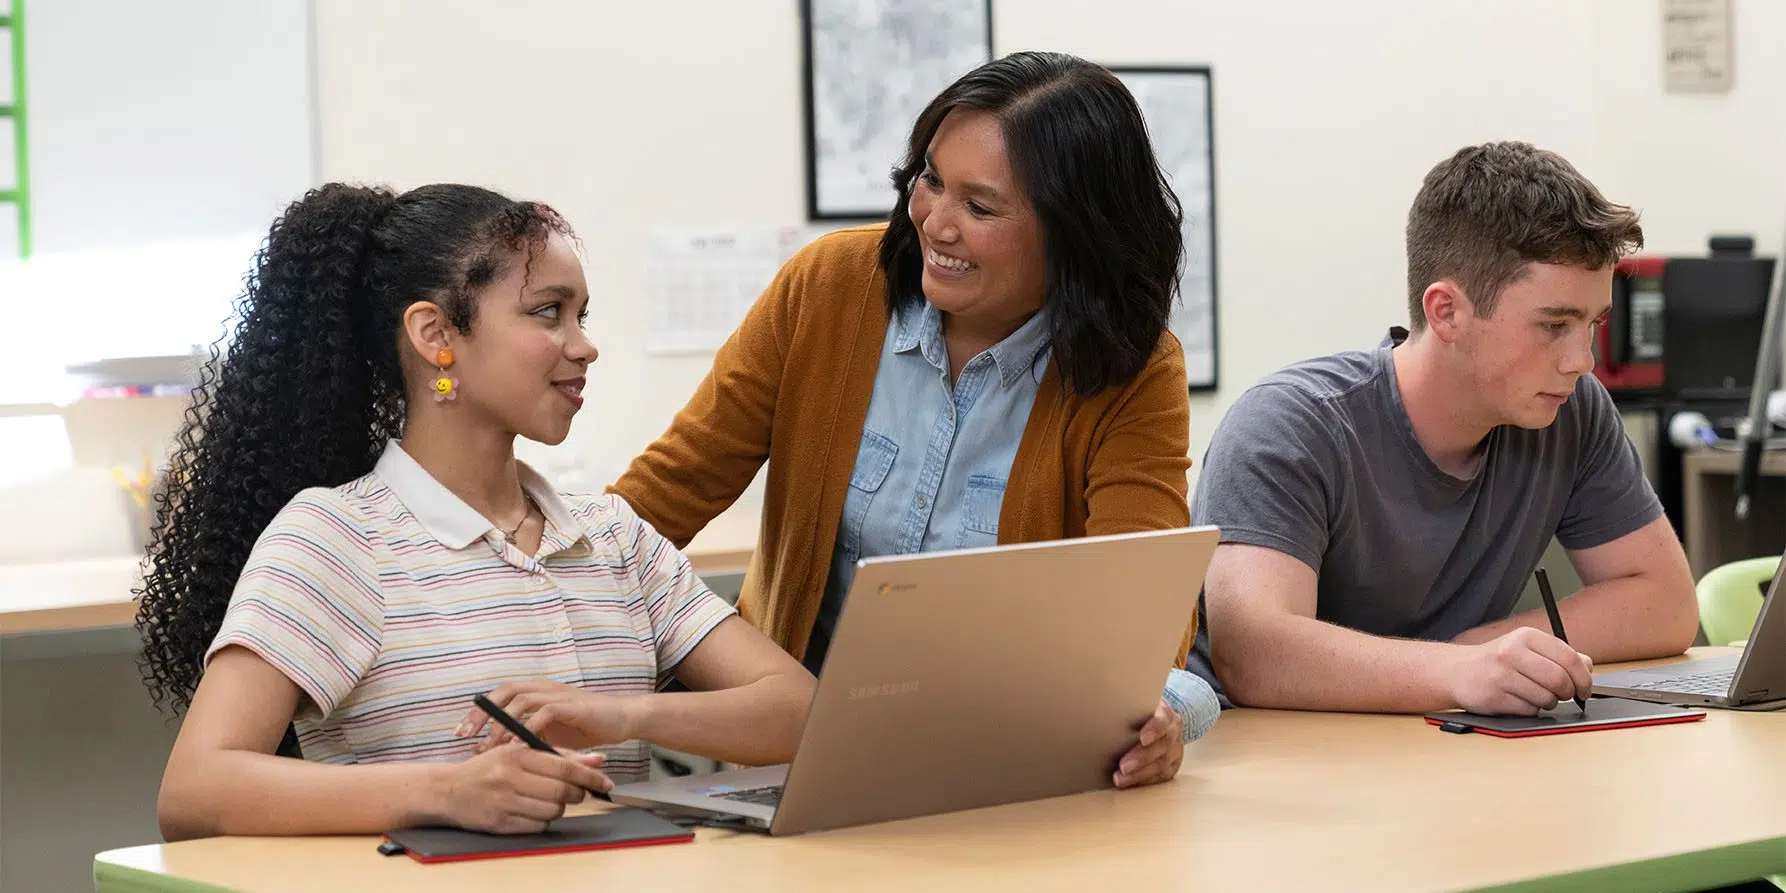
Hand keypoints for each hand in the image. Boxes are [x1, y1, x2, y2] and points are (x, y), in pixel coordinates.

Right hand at [439, 742, 611, 833]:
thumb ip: (559, 754)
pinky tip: (533, 811)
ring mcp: (504, 802)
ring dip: (559, 808)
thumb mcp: (519, 751)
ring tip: (548, 800)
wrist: (447, 790)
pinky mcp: (500, 824)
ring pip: (553, 811)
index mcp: (517, 754)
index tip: (606, 781)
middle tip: (575, 791)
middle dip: (576, 793)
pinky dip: (543, 821)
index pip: (564, 766)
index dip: (590, 775)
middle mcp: (510, 777)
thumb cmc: (488, 768)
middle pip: (562, 791)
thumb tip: (597, 758)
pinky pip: (538, 826)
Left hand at [458, 680, 636, 751]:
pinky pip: (545, 712)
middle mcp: (543, 688)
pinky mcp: (572, 705)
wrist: (621, 718)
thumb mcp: (551, 733)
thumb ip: (527, 737)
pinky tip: (521, 745)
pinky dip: (531, 728)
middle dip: (482, 714)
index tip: (461, 732)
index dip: (478, 712)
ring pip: (521, 701)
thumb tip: (499, 751)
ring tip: (491, 744)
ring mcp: (557, 694)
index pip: (498, 696)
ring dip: (503, 723)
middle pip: (503, 693)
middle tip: (466, 736)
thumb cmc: (586, 726)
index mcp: (535, 692)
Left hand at [1114, 698, 1183, 788]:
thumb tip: (1100, 710)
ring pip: (1162, 765)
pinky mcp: (1172, 765)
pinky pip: (1161, 777)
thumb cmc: (1137, 713)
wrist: (1154, 721)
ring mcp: (1175, 750)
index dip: (1155, 728)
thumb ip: (1124, 707)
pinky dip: (1144, 781)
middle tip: (1123, 766)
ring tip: (1120, 779)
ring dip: (1140, 774)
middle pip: (1162, 745)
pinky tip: (1130, 783)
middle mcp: (1173, 731)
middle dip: (1142, 758)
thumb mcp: (1133, 705)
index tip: (1142, 738)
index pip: (1163, 719)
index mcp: (1165, 713)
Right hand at [1442, 627, 1592, 715]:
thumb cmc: (1498, 661)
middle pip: (1559, 680)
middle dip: (1568, 693)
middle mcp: (1512, 652)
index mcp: (1526, 636)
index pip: (1569, 658)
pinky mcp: (1493, 697)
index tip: (1585, 689)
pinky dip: (1531, 710)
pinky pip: (1529, 711)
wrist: (1457, 671)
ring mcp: (1501, 675)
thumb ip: (1560, 655)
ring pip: (1546, 698)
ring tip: (1536, 696)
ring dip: (1548, 703)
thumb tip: (1587, 667)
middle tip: (1564, 695)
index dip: (1583, 678)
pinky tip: (1519, 700)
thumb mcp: (1528, 648)